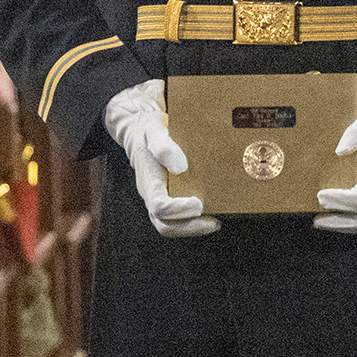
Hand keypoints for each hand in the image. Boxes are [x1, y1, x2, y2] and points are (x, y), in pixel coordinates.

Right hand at [103, 78, 215, 237]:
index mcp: (148, 180)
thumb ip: (163, 145)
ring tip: (216, 222)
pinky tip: (214, 211)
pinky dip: (195, 219)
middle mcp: (152, 194)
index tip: (199, 204)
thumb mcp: (153, 128)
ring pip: (171, 225)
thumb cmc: (149, 127)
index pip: (160, 207)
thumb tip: (180, 167)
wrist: (140, 127)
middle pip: (165, 225)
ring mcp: (159, 197)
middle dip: (190, 228)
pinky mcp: (168, 196)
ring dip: (194, 227)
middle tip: (215, 223)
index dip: (179, 210)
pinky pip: (178, 217)